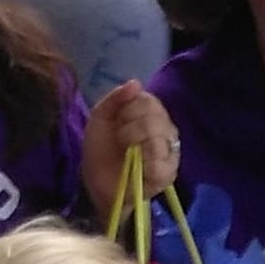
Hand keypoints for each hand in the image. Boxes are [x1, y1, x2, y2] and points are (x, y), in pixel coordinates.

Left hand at [81, 80, 179, 212]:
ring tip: (129, 156)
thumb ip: (115, 98)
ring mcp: (169, 152)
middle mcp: (165, 129)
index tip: (117, 122)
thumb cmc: (101, 148)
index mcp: (150, 112)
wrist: (95, 181)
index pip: (149, 102)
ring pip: (159, 142)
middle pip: (155, 121)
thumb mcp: (100, 117)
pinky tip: (139, 169)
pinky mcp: (168, 174)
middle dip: (130, 131)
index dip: (129, 111)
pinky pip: (162, 166)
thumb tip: (136, 83)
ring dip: (137, 148)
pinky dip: (147, 167)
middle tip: (121, 141)